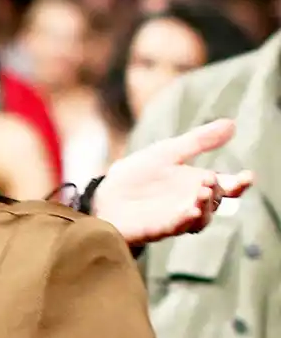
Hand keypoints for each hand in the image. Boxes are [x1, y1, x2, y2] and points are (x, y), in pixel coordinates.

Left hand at [93, 119, 253, 246]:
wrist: (105, 195)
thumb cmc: (139, 175)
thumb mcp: (168, 152)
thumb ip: (198, 141)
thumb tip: (232, 124)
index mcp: (197, 185)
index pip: (226, 186)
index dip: (239, 183)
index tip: (247, 176)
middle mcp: (192, 203)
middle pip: (215, 202)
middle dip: (217, 192)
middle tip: (210, 178)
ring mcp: (176, 218)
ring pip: (199, 218)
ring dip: (204, 207)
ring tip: (203, 193)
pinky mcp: (157, 228)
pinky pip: (175, 227)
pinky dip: (184, 220)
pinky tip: (189, 210)